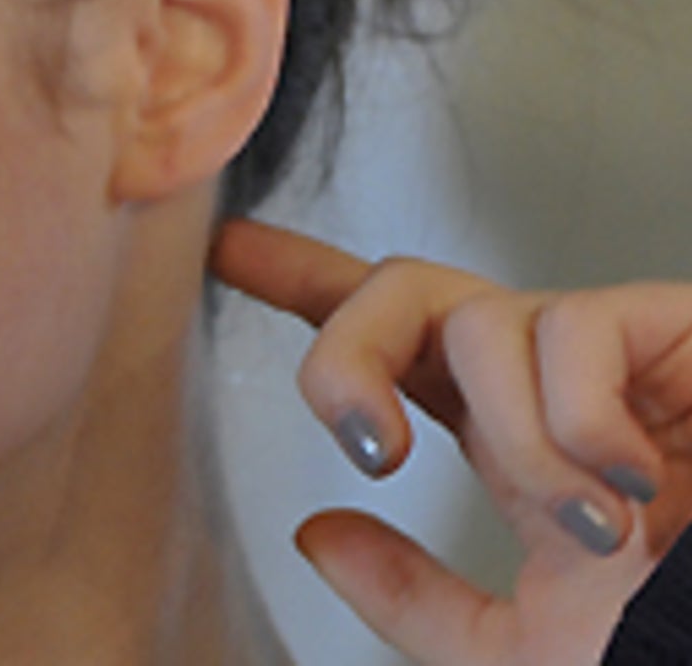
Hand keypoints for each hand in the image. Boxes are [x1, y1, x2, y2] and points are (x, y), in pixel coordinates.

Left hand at [211, 219, 691, 665]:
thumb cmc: (676, 650)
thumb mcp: (529, 651)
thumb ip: (413, 599)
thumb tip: (313, 531)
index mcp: (501, 438)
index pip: (389, 339)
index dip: (301, 280)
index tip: (224, 246)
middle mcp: (543, 384)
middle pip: (401, 289)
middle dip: (347, 349)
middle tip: (368, 443)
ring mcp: (611, 356)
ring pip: (475, 313)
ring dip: (514, 442)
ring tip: (591, 529)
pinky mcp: (677, 332)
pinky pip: (567, 328)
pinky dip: (575, 419)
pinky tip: (634, 479)